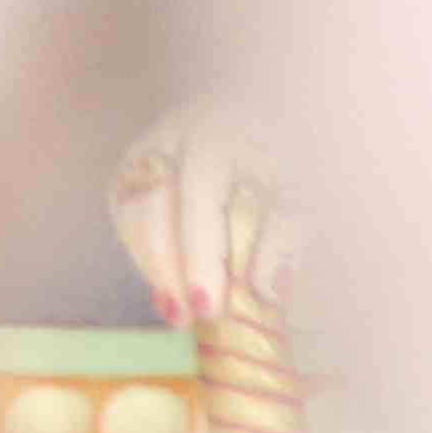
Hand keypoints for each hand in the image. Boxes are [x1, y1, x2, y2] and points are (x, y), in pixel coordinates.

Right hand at [108, 107, 286, 327]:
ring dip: (151, 265)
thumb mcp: (306, 190)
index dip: (201, 257)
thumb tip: (271, 289)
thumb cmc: (293, 155)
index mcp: (221, 134)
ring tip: (177, 312)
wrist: (269, 115)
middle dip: (168, 268)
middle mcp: (175, 134)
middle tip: (189, 317)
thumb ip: (289, 236)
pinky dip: (144, 252)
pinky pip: (125, 210)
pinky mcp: (135, 164)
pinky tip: (166, 287)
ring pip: (130, 210)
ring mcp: (150, 145)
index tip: (209, 306)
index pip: (199, 198)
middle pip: (153, 205)